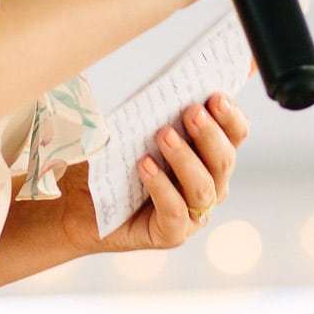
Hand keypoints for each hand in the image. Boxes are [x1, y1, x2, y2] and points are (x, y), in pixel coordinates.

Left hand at [49, 93, 250, 255]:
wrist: (78, 200)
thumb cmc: (110, 159)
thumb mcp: (132, 126)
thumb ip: (153, 107)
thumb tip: (160, 80)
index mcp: (206, 153)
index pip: (234, 134)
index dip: (231, 117)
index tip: (216, 97)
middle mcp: (207, 183)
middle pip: (224, 159)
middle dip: (210, 134)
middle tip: (192, 112)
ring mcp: (192, 212)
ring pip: (204, 186)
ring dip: (185, 157)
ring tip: (163, 134)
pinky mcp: (170, 234)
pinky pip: (175, 211)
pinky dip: (162, 186)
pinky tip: (145, 166)